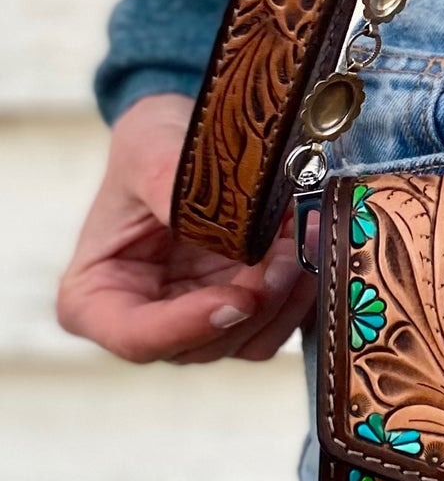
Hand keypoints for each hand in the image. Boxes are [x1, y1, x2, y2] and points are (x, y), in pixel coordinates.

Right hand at [57, 93, 314, 363]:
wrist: (188, 136)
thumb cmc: (150, 146)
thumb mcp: (147, 151)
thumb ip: (171, 189)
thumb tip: (220, 228)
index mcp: (97, 295)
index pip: (137, 338)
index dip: (190, 327)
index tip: (241, 298)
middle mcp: (146, 318)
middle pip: (203, 344)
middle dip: (255, 303)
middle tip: (291, 250)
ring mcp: (197, 318)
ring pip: (247, 341)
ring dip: (285, 298)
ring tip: (304, 239)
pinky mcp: (240, 310)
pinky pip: (277, 325)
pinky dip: (299, 295)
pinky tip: (310, 249)